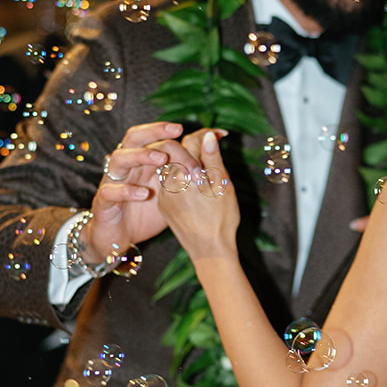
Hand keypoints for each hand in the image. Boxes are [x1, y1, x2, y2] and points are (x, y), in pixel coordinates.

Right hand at [83, 120, 185, 265]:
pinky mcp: (104, 203)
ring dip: (140, 155)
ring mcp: (112, 182)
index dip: (170, 130)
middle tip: (177, 131)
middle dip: (154, 131)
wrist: (117, 238)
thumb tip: (209, 156)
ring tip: (161, 158)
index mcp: (142, 162)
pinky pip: (110, 191)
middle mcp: (127, 167)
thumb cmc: (145, 212)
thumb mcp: (169, 192)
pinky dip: (126, 190)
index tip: (192, 130)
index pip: (152, 136)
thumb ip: (185, 173)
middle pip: (134, 138)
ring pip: (118, 159)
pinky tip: (144, 193)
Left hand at [156, 129, 239, 260]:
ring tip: (206, 169)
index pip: (188, 142)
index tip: (220, 135)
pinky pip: (170, 183)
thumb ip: (212, 158)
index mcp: (184, 173)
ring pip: (172, 167)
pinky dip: (183, 179)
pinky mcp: (163, 205)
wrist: (209, 250)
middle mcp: (169, 181)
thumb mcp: (222, 185)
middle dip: (194, 148)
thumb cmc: (221, 219)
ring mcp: (164, 194)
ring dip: (187, 163)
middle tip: (213, 148)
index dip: (205, 135)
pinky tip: (197, 187)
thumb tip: (208, 135)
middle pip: (176, 152)